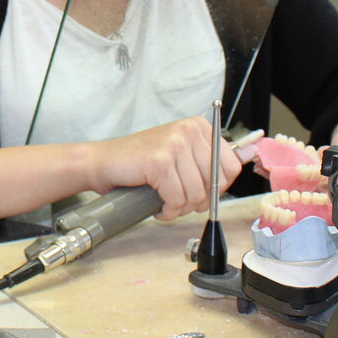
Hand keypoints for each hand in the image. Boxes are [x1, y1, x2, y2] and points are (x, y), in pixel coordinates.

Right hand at [85, 117, 241, 220]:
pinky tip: (159, 207)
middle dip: (200, 201)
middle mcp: (188, 130)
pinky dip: (169, 211)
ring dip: (181, 208)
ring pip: (196, 194)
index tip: (203, 195)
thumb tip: (234, 173)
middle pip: (216, 182)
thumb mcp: (179, 155)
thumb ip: (204, 162)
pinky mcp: (160, 161)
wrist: (102, 162)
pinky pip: (177, 199)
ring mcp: (174, 144)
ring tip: (167, 205)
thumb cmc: (139, 163)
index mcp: (198, 127)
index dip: (219, 189)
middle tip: (181, 204)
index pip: (231, 166)